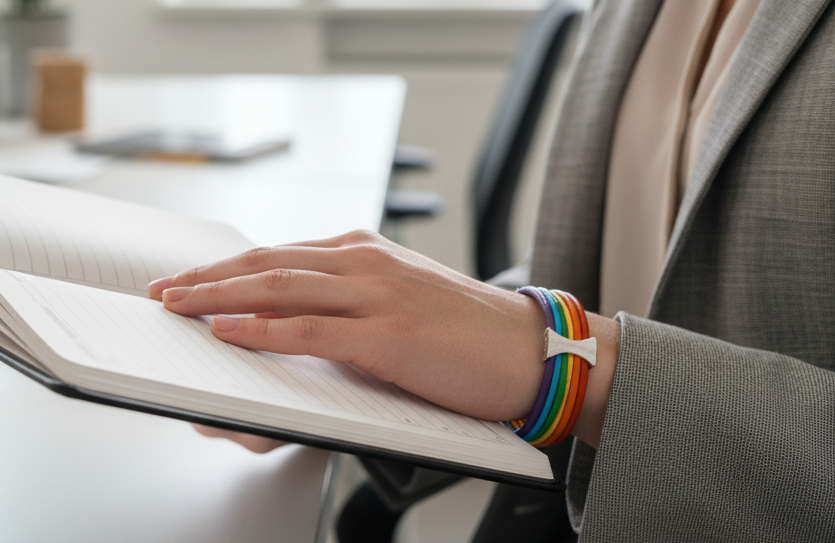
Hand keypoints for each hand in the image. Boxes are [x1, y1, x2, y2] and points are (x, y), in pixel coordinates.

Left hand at [150, 230, 618, 446]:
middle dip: (208, 277)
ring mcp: (376, 295)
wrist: (528, 349)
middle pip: (268, 263)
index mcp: (367, 253)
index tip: (191, 279)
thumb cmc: (468, 331)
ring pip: (279, 287)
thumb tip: (300, 317)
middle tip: (165, 290)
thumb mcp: (401, 297)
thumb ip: (352, 298)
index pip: (281, 255)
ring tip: (178, 306)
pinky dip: (263, 329)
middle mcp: (365, 263)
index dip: (228, 267)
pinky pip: (310, 329)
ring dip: (219, 296)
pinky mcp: (387, 335)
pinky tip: (229, 331)